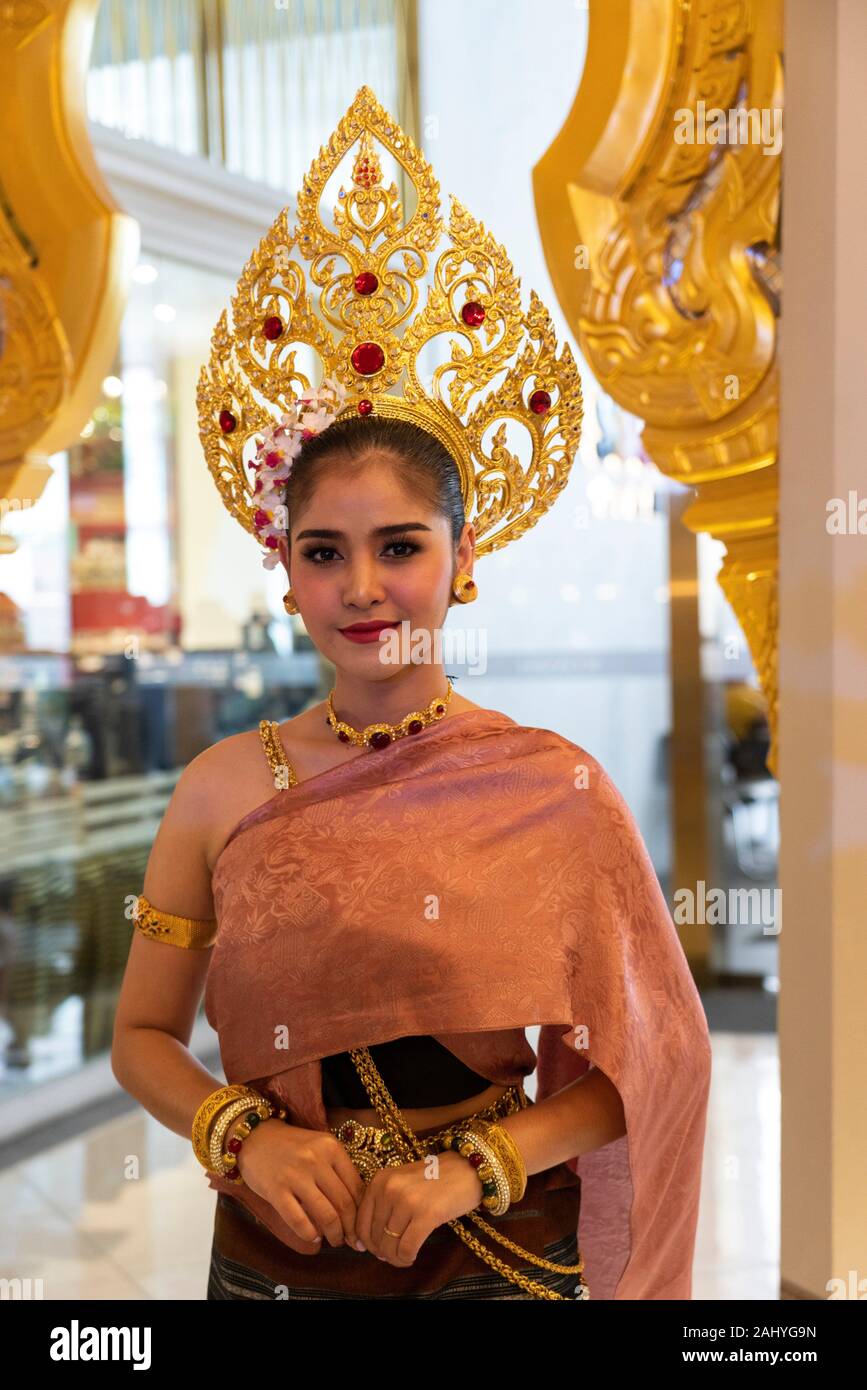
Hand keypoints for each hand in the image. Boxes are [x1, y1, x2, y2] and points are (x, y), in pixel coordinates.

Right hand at [234, 1118, 366, 1252]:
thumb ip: (337, 1170)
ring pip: (326, 1214)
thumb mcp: (320, 1148)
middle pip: (344, 1203)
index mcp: (331, 1148)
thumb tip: (357, 1207)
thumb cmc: (292, 1146)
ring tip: (335, 1241)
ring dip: (334, 1235)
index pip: (356, 1187)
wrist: (255, 1137)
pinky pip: (299, 1220)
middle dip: (350, 1229)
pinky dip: (310, 1234)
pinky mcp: (276, 1189)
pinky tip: (313, 1237)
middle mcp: (316, 1159)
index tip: (362, 1227)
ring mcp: (295, 1174)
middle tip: (351, 1241)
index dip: (362, 1212)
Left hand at [355, 1149, 483, 1266]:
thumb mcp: (400, 1183)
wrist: (467, 1168)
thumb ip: (382, 1206)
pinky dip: (407, 1258)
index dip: (366, 1243)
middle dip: (383, 1253)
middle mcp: (389, 1188)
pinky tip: (413, 1257)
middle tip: (395, 1255)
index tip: (376, 1251)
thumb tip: (367, 1246)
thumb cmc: (433, 1179)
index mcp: (379, 1180)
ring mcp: (407, 1201)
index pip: (361, 1222)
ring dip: (396, 1258)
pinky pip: (407, 1248)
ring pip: (390, 1246)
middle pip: (375, 1237)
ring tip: (404, 1257)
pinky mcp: (427, 1214)